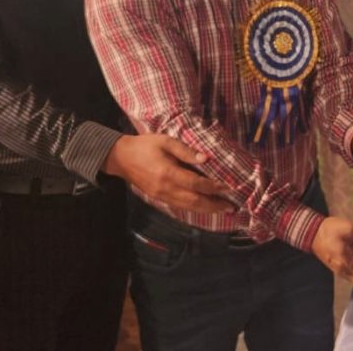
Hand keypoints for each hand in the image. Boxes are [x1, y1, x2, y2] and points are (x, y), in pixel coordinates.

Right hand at [102, 134, 233, 212]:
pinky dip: (195, 208)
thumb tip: (206, 159)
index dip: (214, 187)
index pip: (196, 184)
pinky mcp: (158, 198)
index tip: (229, 187)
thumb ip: (186, 151)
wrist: (120, 157)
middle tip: (232, 207)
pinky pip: (180, 206)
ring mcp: (161, 196)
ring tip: (223, 210)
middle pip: (195, 200)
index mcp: (168, 173)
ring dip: (207, 209)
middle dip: (214, 205)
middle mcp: (166, 188)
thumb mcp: (165, 141)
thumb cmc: (145, 145)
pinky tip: (205, 208)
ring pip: (188, 206)